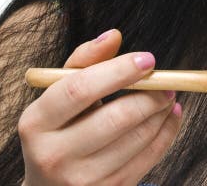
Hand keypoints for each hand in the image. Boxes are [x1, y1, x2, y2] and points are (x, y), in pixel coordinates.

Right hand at [18, 29, 181, 184]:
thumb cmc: (59, 129)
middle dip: (150, 95)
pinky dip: (167, 132)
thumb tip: (113, 35)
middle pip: (115, 118)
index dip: (118, 71)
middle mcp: (54, 155)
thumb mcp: (59, 94)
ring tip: (168, 96)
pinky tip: (170, 116)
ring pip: (137, 138)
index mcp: (36, 122)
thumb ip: (85, 61)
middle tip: (166, 81)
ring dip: (162, 112)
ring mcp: (81, 180)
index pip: (80, 89)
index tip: (147, 59)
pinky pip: (149, 158)